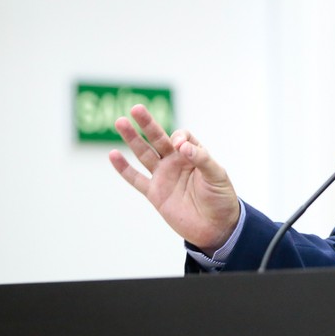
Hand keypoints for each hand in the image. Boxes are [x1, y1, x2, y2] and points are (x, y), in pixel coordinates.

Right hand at [109, 104, 239, 254]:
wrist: (216, 227)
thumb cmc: (221, 198)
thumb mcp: (217, 175)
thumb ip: (200, 159)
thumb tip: (180, 146)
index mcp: (193, 154)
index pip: (180, 136)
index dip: (179, 137)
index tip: (179, 147)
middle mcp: (176, 162)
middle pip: (158, 138)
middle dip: (148, 124)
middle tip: (136, 108)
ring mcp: (163, 176)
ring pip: (144, 154)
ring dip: (132, 139)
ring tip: (120, 122)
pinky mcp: (155, 193)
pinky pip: (136, 179)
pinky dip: (124, 168)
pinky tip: (113, 155)